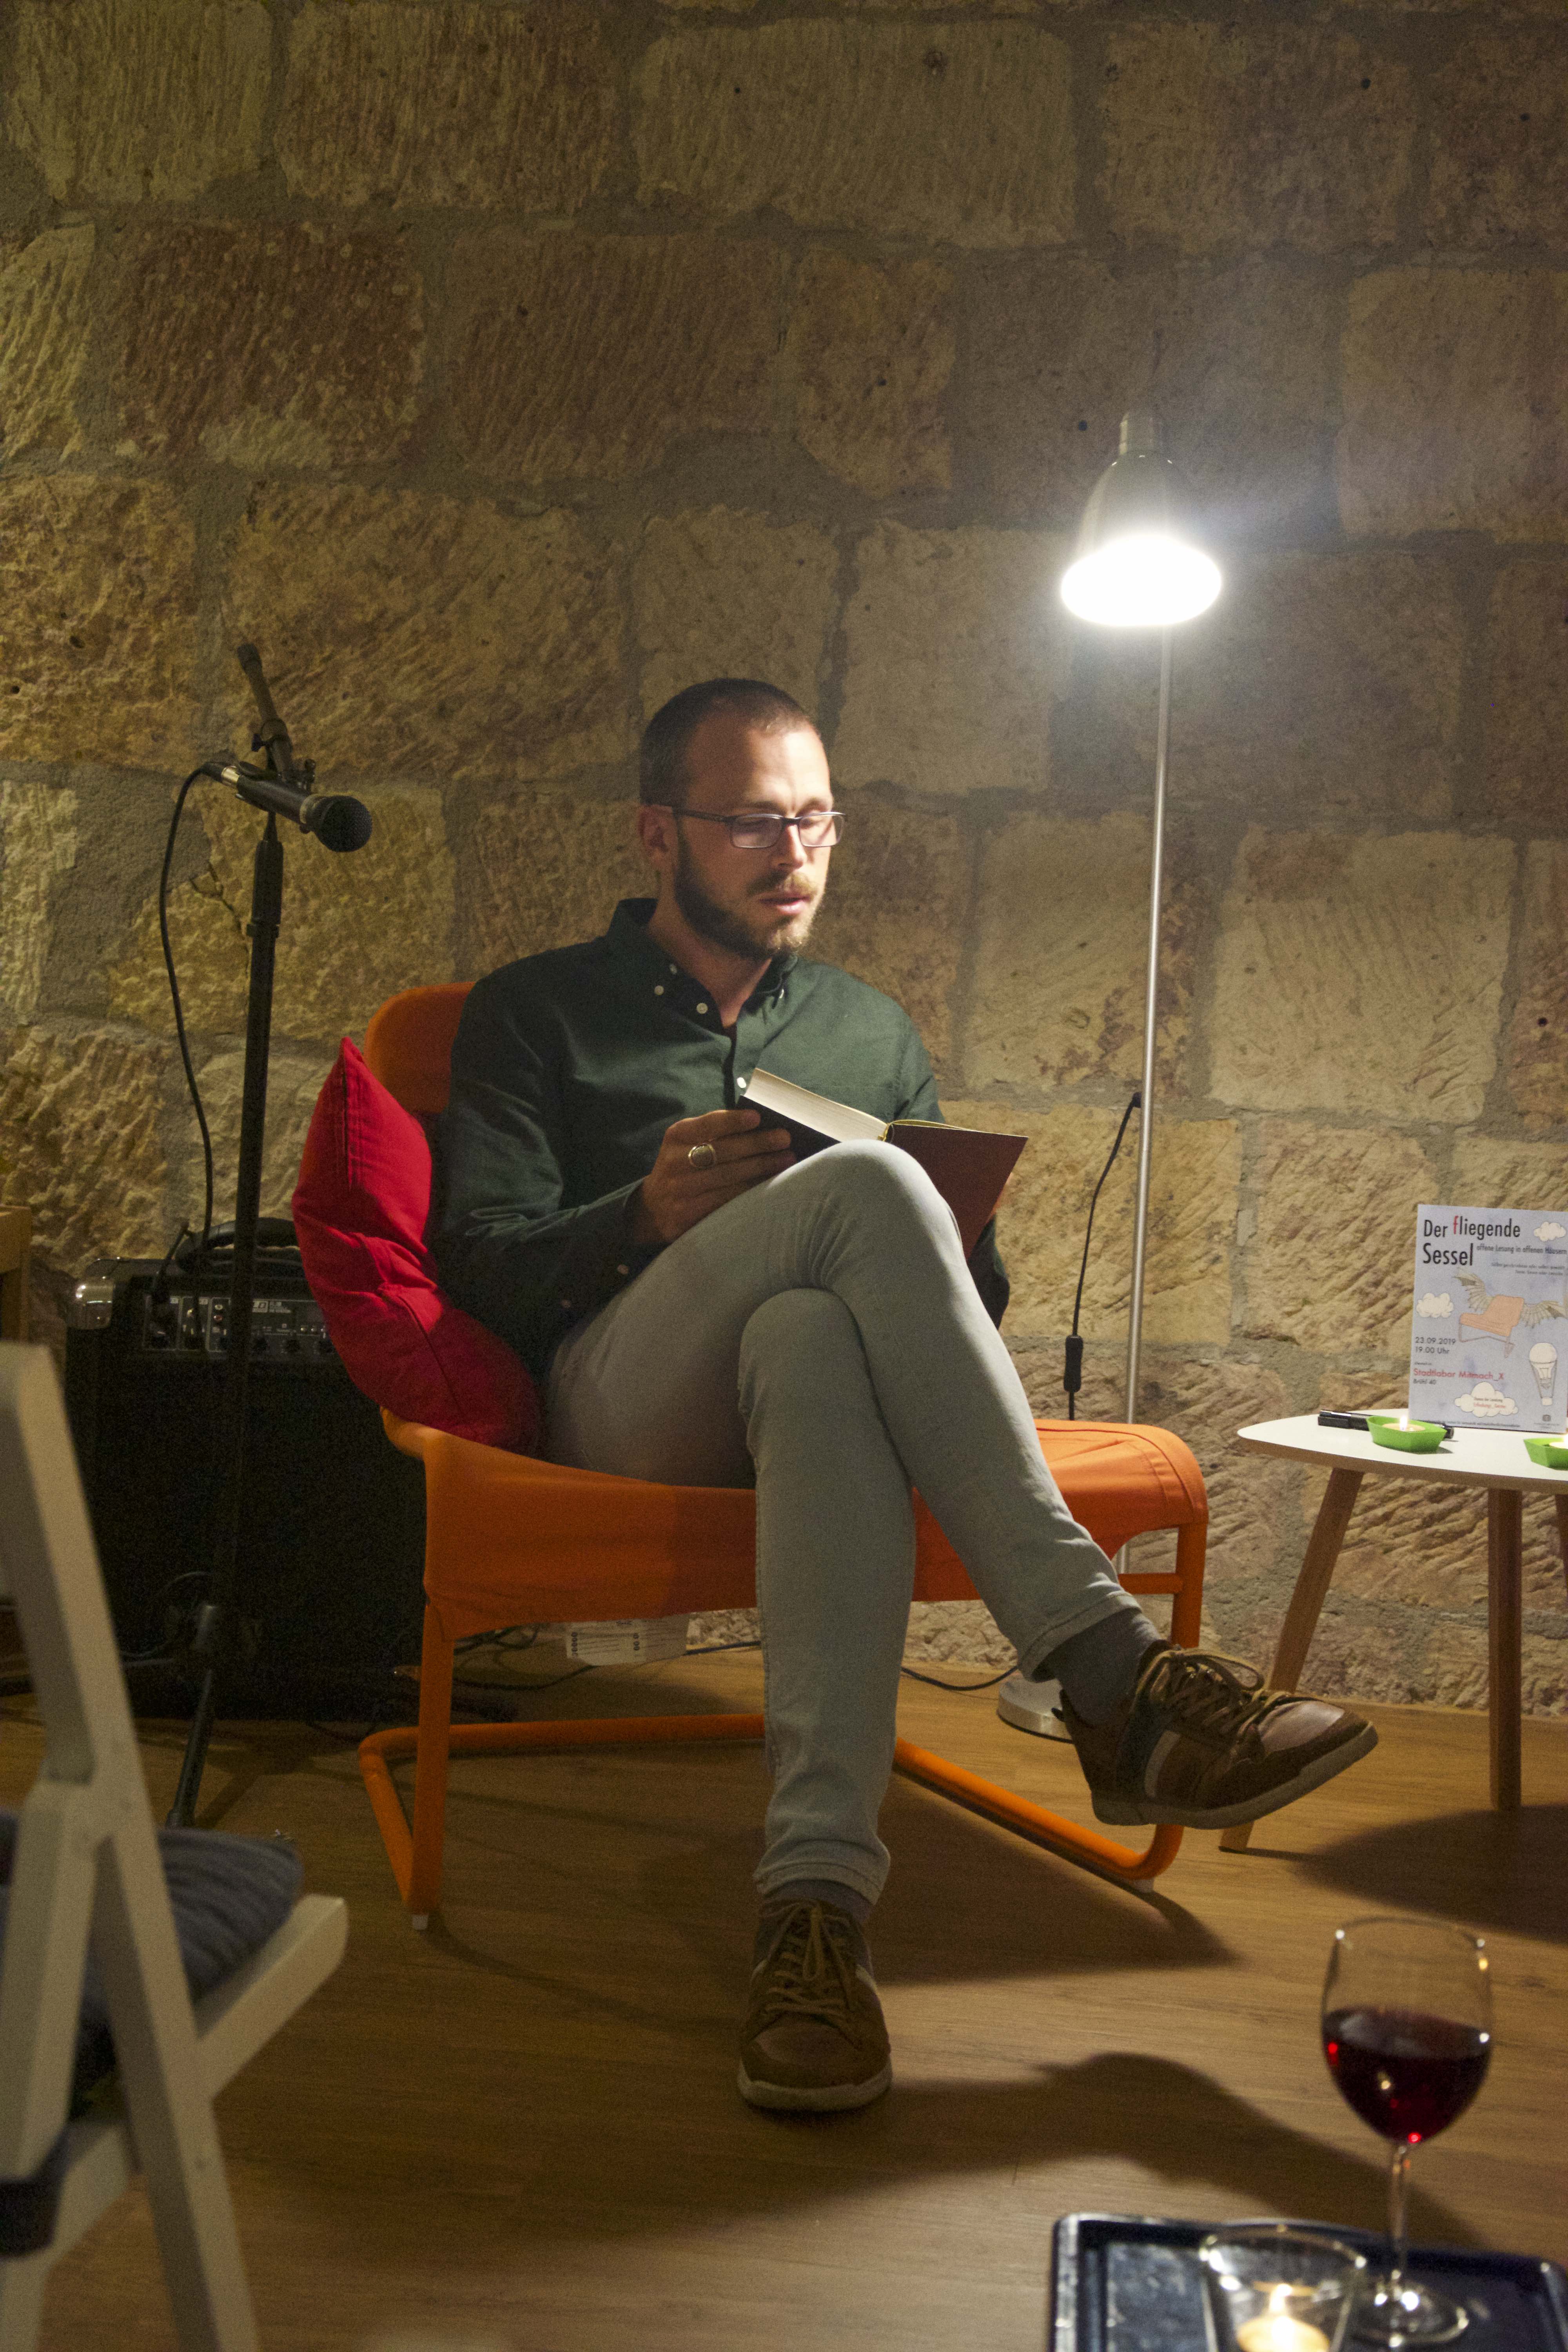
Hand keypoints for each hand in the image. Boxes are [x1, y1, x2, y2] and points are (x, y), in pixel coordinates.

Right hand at [628, 1108, 793, 1245]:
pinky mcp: (688, 1213)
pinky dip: (750, 1190)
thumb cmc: (684, 1167)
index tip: (757, 1117)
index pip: (706, 1125)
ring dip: (761, 1167)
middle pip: (722, 1151)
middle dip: (757, 1144)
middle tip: (784, 1139)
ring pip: (727, 1176)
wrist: (653, 1208)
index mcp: (676, 1136)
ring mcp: (681, 1189)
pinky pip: (726, 1200)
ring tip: (786, 1159)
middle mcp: (675, 1161)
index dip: (732, 1121)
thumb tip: (761, 1127)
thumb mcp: (687, 1144)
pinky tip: (769, 1184)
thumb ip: (714, 1134)